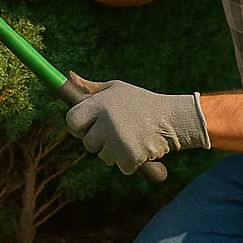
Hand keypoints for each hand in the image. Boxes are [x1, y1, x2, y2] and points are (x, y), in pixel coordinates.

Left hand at [64, 75, 210, 174]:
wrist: (173, 118)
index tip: (88, 126)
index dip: (79, 126)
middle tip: (118, 131)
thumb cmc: (142, 103)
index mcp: (101, 103)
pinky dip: (130, 162)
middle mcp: (107, 121)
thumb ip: (91, 88)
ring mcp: (117, 140)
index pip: (72, 120)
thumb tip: (69, 76)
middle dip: (99, 141)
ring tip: (133, 136)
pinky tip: (141, 147)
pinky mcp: (129, 157)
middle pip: (87, 142)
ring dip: (115, 152)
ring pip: (103, 156)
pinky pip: (121, 166)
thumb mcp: (117, 89)